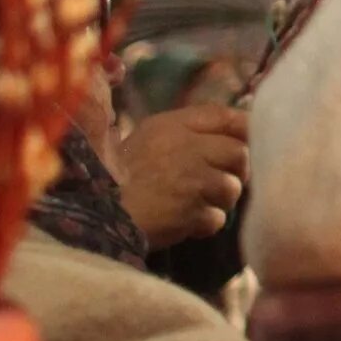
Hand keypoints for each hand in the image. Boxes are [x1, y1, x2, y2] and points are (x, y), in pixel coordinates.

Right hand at [117, 103, 248, 247]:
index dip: (244, 130)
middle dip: (237, 171)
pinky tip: (185, 223)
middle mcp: (186, 147)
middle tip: (220, 183)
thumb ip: (189, 129)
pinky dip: (205, 224)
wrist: (95, 214)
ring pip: (233, 188)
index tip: (245, 144)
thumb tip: (241, 125)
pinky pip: (217, 219)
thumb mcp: (150, 137)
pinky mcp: (189, 212)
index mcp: (174, 125)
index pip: (226, 116)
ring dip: (220, 201)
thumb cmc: (121, 175)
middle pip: (240, 153)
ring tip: (197, 204)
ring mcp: (190, 180)